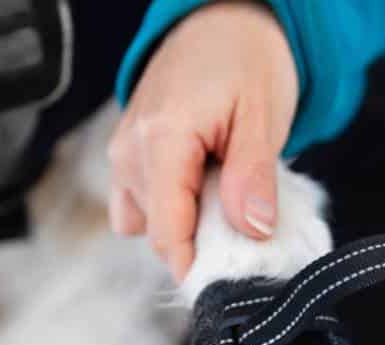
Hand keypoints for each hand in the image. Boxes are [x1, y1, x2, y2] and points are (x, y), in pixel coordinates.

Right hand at [108, 0, 298, 278]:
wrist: (221, 19)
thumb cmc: (245, 59)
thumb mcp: (262, 116)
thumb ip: (253, 177)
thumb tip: (251, 231)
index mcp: (161, 141)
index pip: (166, 232)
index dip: (197, 264)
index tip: (232, 277)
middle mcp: (129, 151)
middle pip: (158, 232)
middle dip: (201, 241)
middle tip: (244, 215)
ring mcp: (122, 153)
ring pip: (146, 223)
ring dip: (186, 223)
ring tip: (222, 191)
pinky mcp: (125, 155)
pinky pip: (136, 205)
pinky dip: (167, 208)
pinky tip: (198, 187)